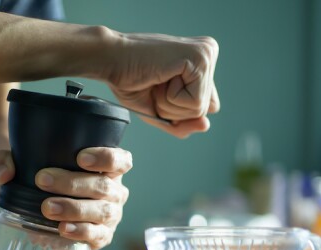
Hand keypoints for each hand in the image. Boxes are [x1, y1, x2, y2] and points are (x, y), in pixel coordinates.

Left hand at [0, 147, 131, 249]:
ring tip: (47, 208)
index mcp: (108, 167)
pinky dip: (80, 232)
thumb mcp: (22, 161)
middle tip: (43, 181)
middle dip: (73, 183)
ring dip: (74, 209)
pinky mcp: (101, 237)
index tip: (80, 158)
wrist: (39, 204)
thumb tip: (5, 174)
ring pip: (101, 211)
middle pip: (104, 186)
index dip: (105, 157)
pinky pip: (97, 236)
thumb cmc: (41, 174)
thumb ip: (7, 160)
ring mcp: (110, 215)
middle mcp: (114, 191)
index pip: (120, 159)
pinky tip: (62, 229)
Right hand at [104, 32, 219, 137]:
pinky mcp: (200, 58)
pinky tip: (160, 76)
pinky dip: (171, 99)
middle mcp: (209, 53)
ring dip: (169, 104)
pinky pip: (194, 102)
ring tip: (156, 79)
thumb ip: (182, 124)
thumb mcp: (160, 110)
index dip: (178, 110)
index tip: (158, 85)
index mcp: (202, 62)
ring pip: (199, 109)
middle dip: (173, 109)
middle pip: (204, 110)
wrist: (110, 59)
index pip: (206, 107)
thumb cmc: (130, 81)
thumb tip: (206, 125)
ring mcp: (207, 53)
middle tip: (154, 83)